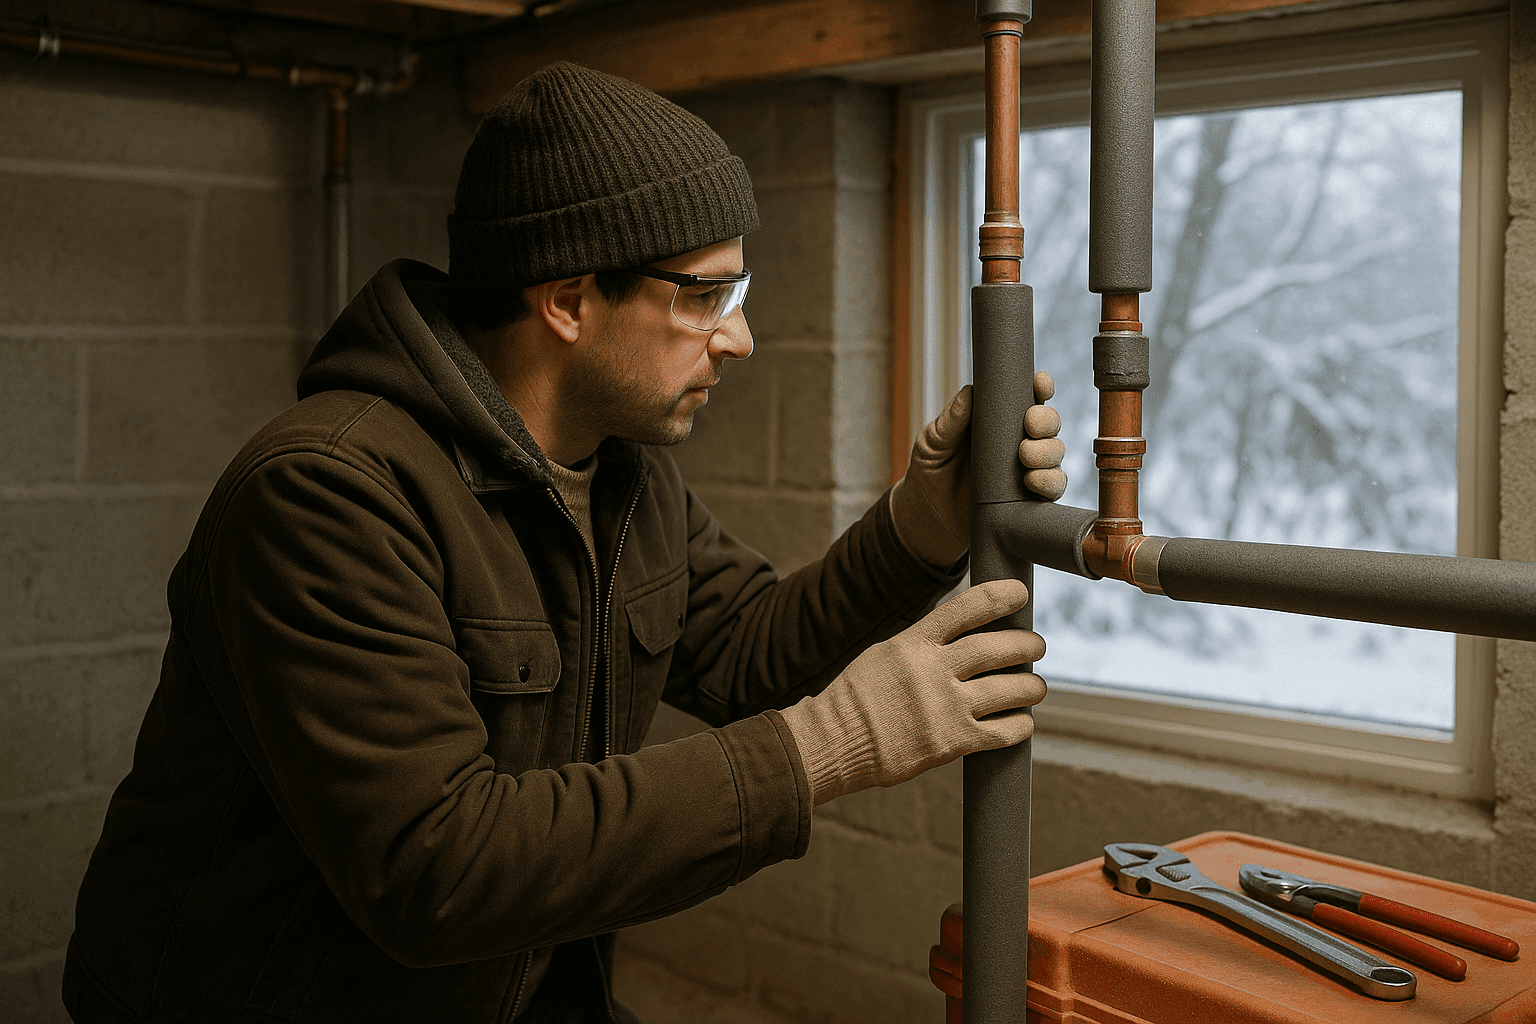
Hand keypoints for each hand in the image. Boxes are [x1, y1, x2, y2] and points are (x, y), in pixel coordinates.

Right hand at [778, 579, 1046, 804]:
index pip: (965, 608)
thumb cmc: (859, 697)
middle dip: (1025, 644)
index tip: (1020, 592)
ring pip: (1007, 690)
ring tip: (1037, 687)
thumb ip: (924, 643)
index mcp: (914, 643)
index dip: (998, 597)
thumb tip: (965, 633)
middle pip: (995, 648)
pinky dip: (1019, 725)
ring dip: (1030, 687)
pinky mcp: (950, 742)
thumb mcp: (886, 653)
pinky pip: (1000, 732)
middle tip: (1037, 645)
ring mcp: (944, 706)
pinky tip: (1023, 722)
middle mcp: (932, 670)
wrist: (835, 741)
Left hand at [890, 371, 1067, 566]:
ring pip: (1055, 453)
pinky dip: (1049, 482)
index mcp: (999, 420)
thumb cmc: (931, 471)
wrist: (928, 516)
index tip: (1039, 383)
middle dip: (1046, 420)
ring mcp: (1028, 470)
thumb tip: (969, 392)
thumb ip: (950, 421)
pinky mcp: (1030, 498)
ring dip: (1048, 451)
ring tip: (1025, 456)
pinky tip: (1031, 481)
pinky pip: (1053, 487)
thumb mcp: (932, 442)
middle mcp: (1019, 441)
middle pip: (1049, 424)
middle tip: (1029, 425)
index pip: (1027, 398)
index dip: (1040, 388)